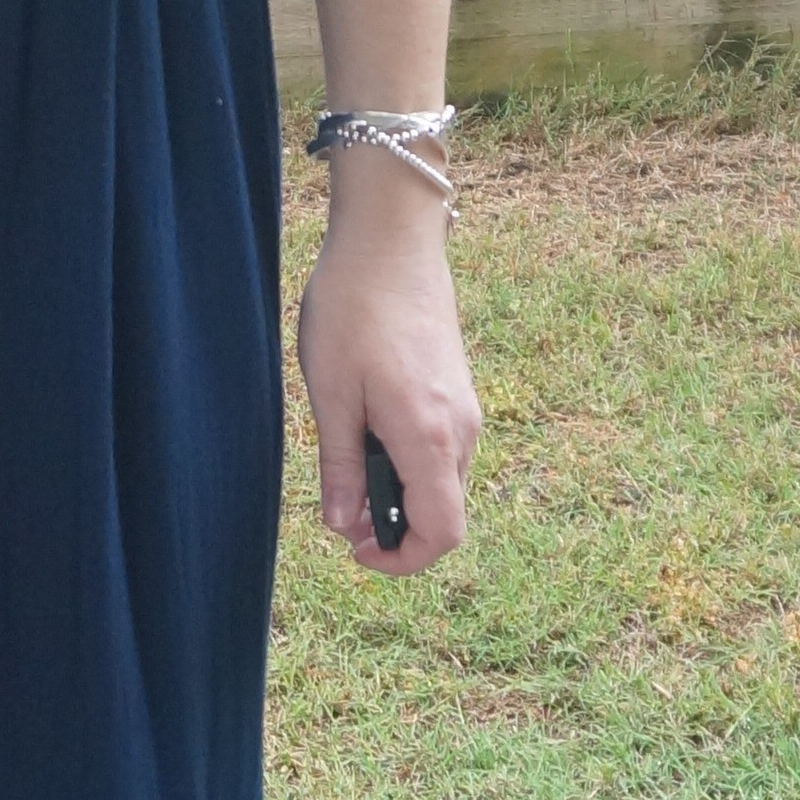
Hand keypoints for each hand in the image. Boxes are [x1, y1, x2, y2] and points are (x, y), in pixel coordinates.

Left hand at [296, 155, 479, 574]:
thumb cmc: (354, 308)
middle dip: (396, 528)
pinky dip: (411, 463)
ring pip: (444, 482)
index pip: (441, 534)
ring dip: (401, 493)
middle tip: (341, 512)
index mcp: (431, 438)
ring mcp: (467, 409)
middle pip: (445, 513)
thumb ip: (341, 465)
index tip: (356, 551)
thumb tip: (344, 525)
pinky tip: (369, 431)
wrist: (391, 238)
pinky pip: (444, 450)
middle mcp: (463, 430)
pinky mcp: (459, 390)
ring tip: (349, 461)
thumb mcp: (331, 393)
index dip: (402, 560)